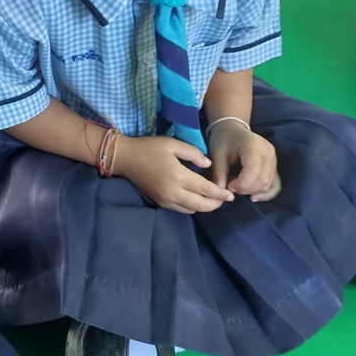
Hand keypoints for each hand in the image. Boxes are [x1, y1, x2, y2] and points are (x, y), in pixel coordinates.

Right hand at [114, 135, 234, 214]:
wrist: (125, 158)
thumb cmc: (149, 148)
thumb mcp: (172, 144)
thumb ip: (193, 153)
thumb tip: (208, 165)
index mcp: (179, 176)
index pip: (206, 189)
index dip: (220, 193)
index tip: (231, 195)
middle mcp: (173, 192)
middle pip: (201, 205)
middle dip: (215, 204)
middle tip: (224, 199)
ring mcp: (165, 200)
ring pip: (191, 210)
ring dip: (203, 207)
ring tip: (211, 200)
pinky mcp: (159, 203)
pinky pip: (180, 210)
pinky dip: (191, 207)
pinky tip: (194, 199)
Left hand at [207, 121, 280, 201]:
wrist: (233, 129)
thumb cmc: (224, 139)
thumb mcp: (217, 154)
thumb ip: (219, 173)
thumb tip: (221, 191)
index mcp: (253, 145)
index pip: (253, 170)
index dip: (241, 184)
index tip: (228, 186)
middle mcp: (268, 152)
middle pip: (262, 180)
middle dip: (246, 189)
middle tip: (231, 187)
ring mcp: (274, 159)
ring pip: (269, 184)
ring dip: (253, 191)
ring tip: (238, 187)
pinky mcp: (275, 166)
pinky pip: (275, 185)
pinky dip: (265, 194)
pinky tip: (253, 197)